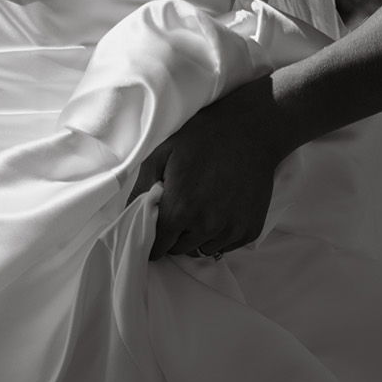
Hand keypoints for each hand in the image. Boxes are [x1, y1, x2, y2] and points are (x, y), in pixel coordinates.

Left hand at [136, 77, 290, 261]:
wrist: (250, 131)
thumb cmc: (202, 139)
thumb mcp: (162, 154)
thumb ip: (142, 188)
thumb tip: (130, 214)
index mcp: (180, 210)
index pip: (159, 246)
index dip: (154, 240)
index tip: (157, 232)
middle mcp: (206, 227)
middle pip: (180, 250)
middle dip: (175, 236)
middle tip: (180, 213)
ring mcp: (230, 230)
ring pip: (204, 249)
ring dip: (198, 237)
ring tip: (202, 211)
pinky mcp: (249, 230)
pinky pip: (227, 245)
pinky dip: (221, 235)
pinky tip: (221, 211)